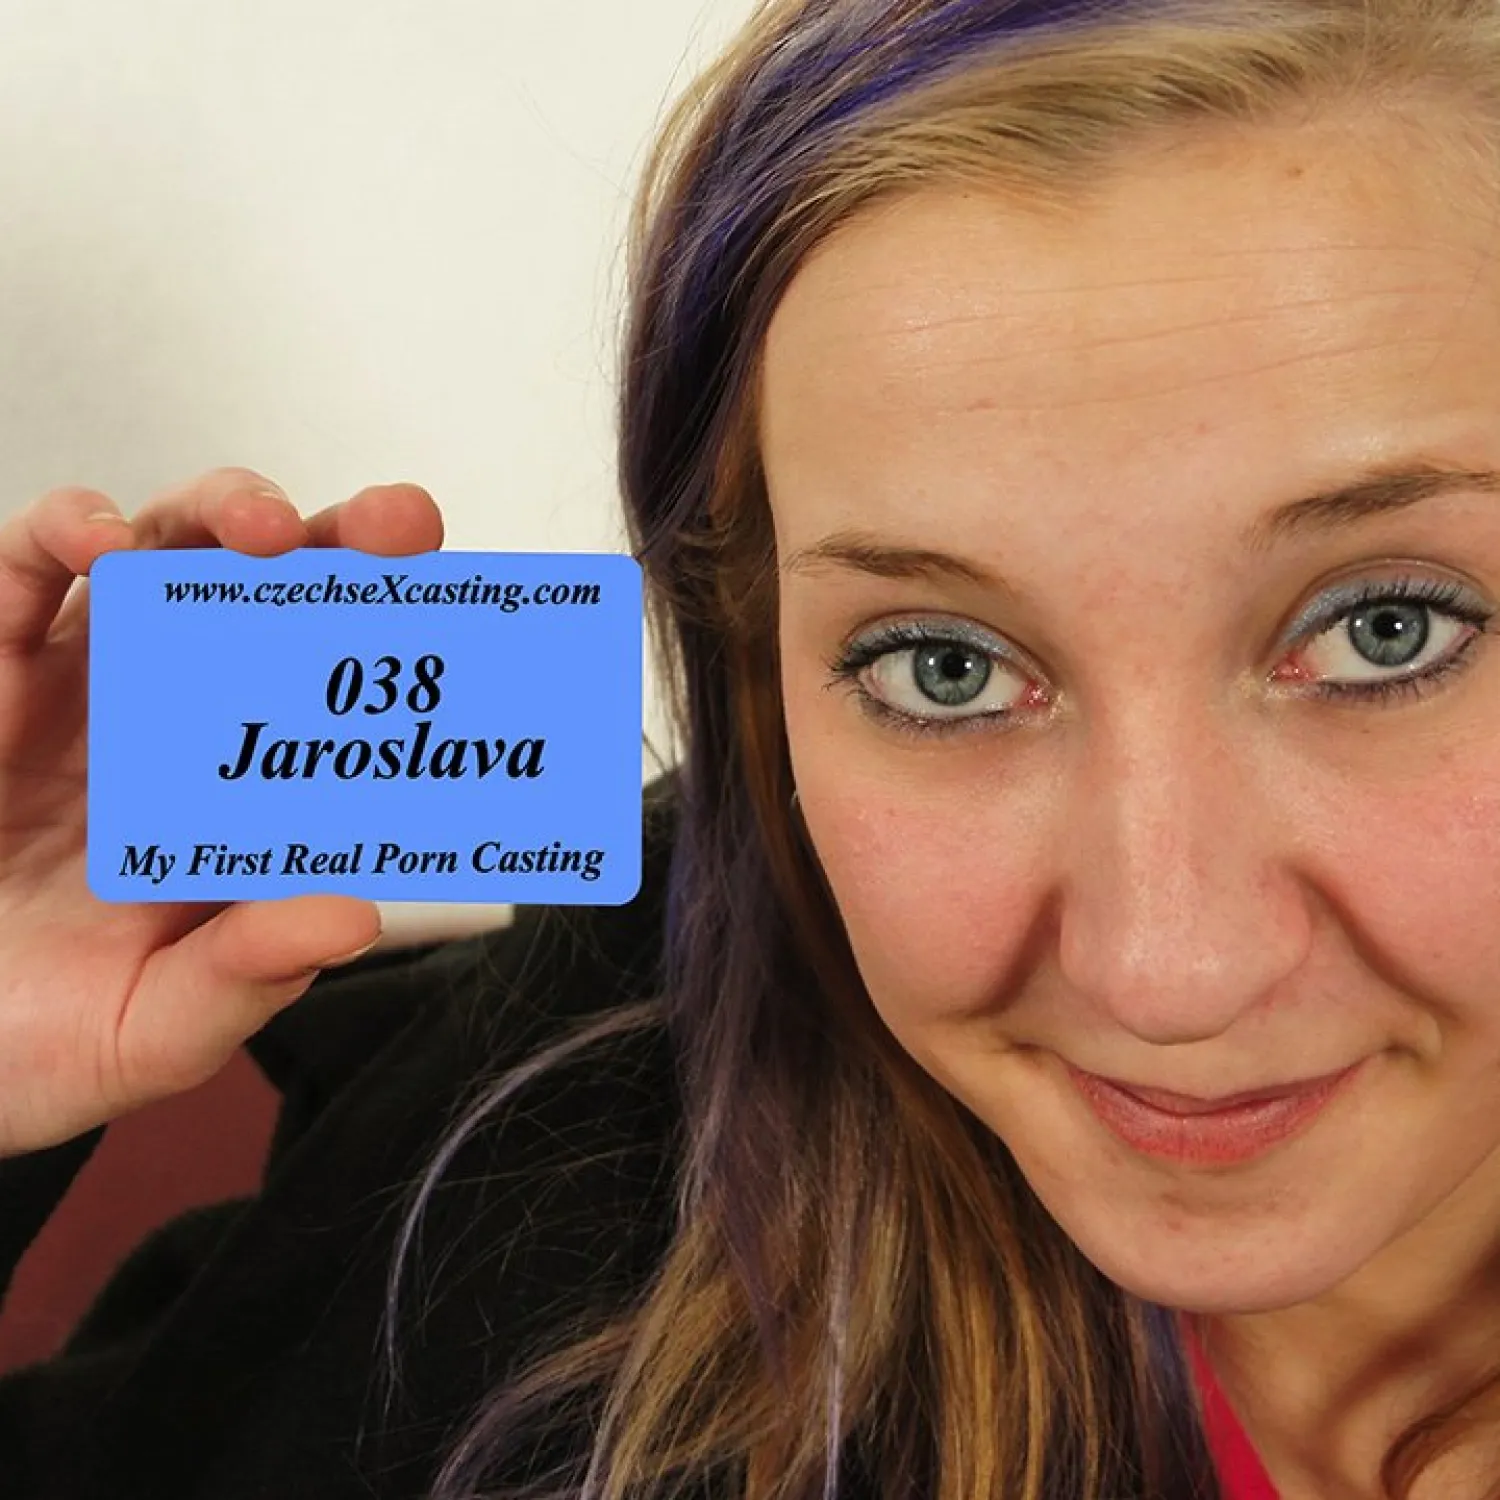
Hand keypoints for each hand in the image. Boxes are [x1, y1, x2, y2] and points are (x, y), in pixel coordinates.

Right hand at [0, 468, 442, 1155]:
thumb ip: (250, 973)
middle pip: (278, 589)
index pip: (344, 686)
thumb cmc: (49, 1033)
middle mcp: (185, 714)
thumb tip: (352, 918)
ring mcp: (91, 681)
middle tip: (400, 529)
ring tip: (261, 530)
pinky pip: (23, 568)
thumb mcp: (162, 1025)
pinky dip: (67, 531)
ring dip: (223, 512)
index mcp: (250, 785)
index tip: (479, 619)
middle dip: (346, 541)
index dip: (407, 640)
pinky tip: (104, 546)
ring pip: (170, 547)